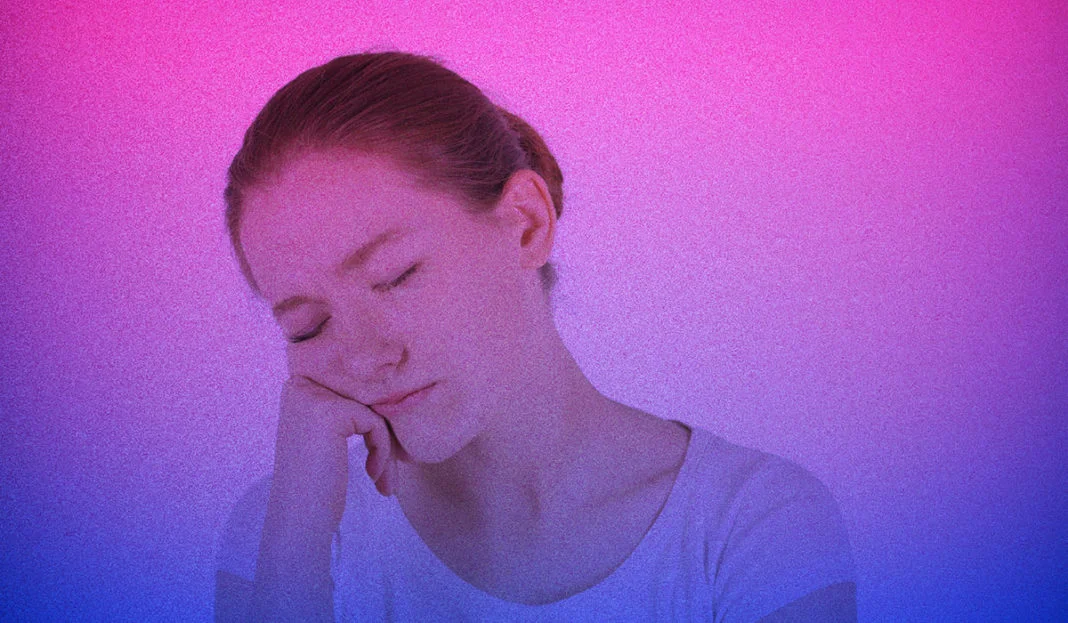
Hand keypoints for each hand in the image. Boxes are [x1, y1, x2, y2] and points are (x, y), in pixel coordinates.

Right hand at [252, 374, 397, 619]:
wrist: (299, 522)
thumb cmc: (318, 486)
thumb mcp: (328, 437)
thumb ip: (348, 409)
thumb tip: (391, 387)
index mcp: (298, 386)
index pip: (355, 392)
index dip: (374, 423)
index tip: (382, 456)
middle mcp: (301, 385)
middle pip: (366, 399)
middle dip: (383, 437)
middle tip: (387, 473)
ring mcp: (312, 397)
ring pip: (373, 411)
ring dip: (386, 449)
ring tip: (384, 481)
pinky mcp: (329, 412)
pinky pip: (375, 423)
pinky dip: (383, 451)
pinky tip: (373, 475)